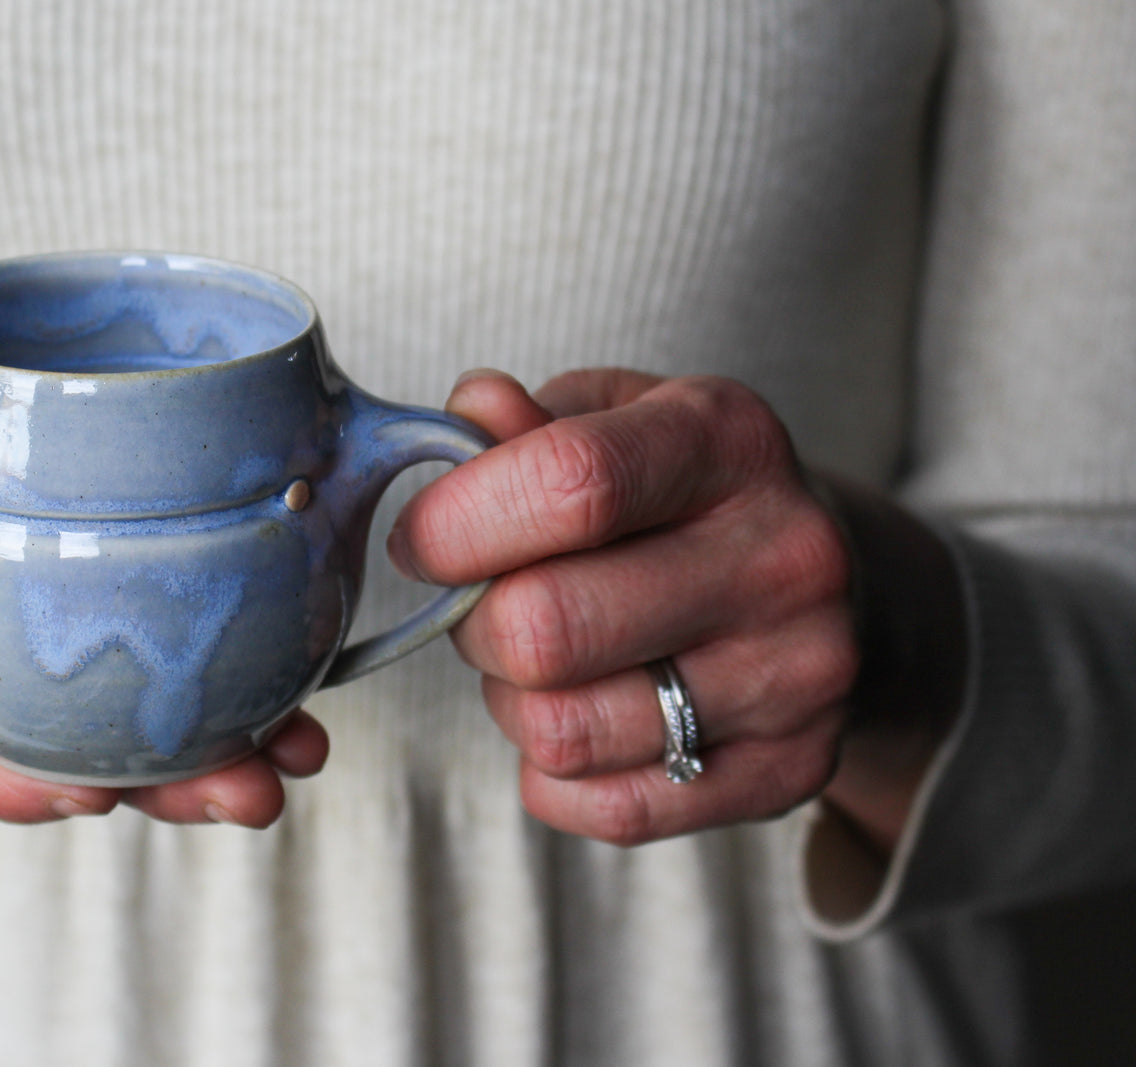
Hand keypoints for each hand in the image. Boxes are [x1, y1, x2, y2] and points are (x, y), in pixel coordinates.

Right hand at [0, 359, 327, 824]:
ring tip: (294, 752)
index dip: (3, 781)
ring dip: (204, 754)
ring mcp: (11, 670)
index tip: (88, 792)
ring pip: (106, 733)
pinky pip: (131, 676)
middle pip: (45, 762)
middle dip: (152, 788)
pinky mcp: (63, 633)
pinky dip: (210, 689)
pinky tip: (286, 689)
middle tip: (246, 791)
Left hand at [388, 369, 962, 849]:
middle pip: (545, 628)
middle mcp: (783, 556)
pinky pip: (611, 810)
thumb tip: (470, 412)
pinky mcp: (794, 770)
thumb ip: (528, 427)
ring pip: (563, 731)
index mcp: (728, 442)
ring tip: (542, 666)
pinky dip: (558, 777)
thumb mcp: (619, 424)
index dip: (455, 522)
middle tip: (482, 607)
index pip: (568, 485)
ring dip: (513, 705)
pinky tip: (583, 718)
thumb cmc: (688, 497)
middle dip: (474, 625)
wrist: (840, 588)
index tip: (421, 541)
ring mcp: (799, 673)